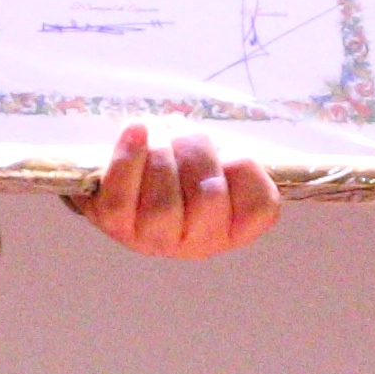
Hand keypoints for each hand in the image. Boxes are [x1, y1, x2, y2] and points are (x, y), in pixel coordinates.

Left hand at [70, 119, 283, 258]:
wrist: (126, 165)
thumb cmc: (182, 162)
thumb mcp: (220, 156)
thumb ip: (234, 160)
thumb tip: (218, 156)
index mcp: (232, 228)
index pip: (260, 208)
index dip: (243, 169)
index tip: (227, 152)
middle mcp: (196, 243)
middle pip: (209, 199)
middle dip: (197, 151)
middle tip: (183, 135)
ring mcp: (153, 238)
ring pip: (164, 204)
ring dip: (162, 153)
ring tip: (158, 136)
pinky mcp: (114, 223)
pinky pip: (122, 197)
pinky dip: (129, 157)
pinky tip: (136, 130)